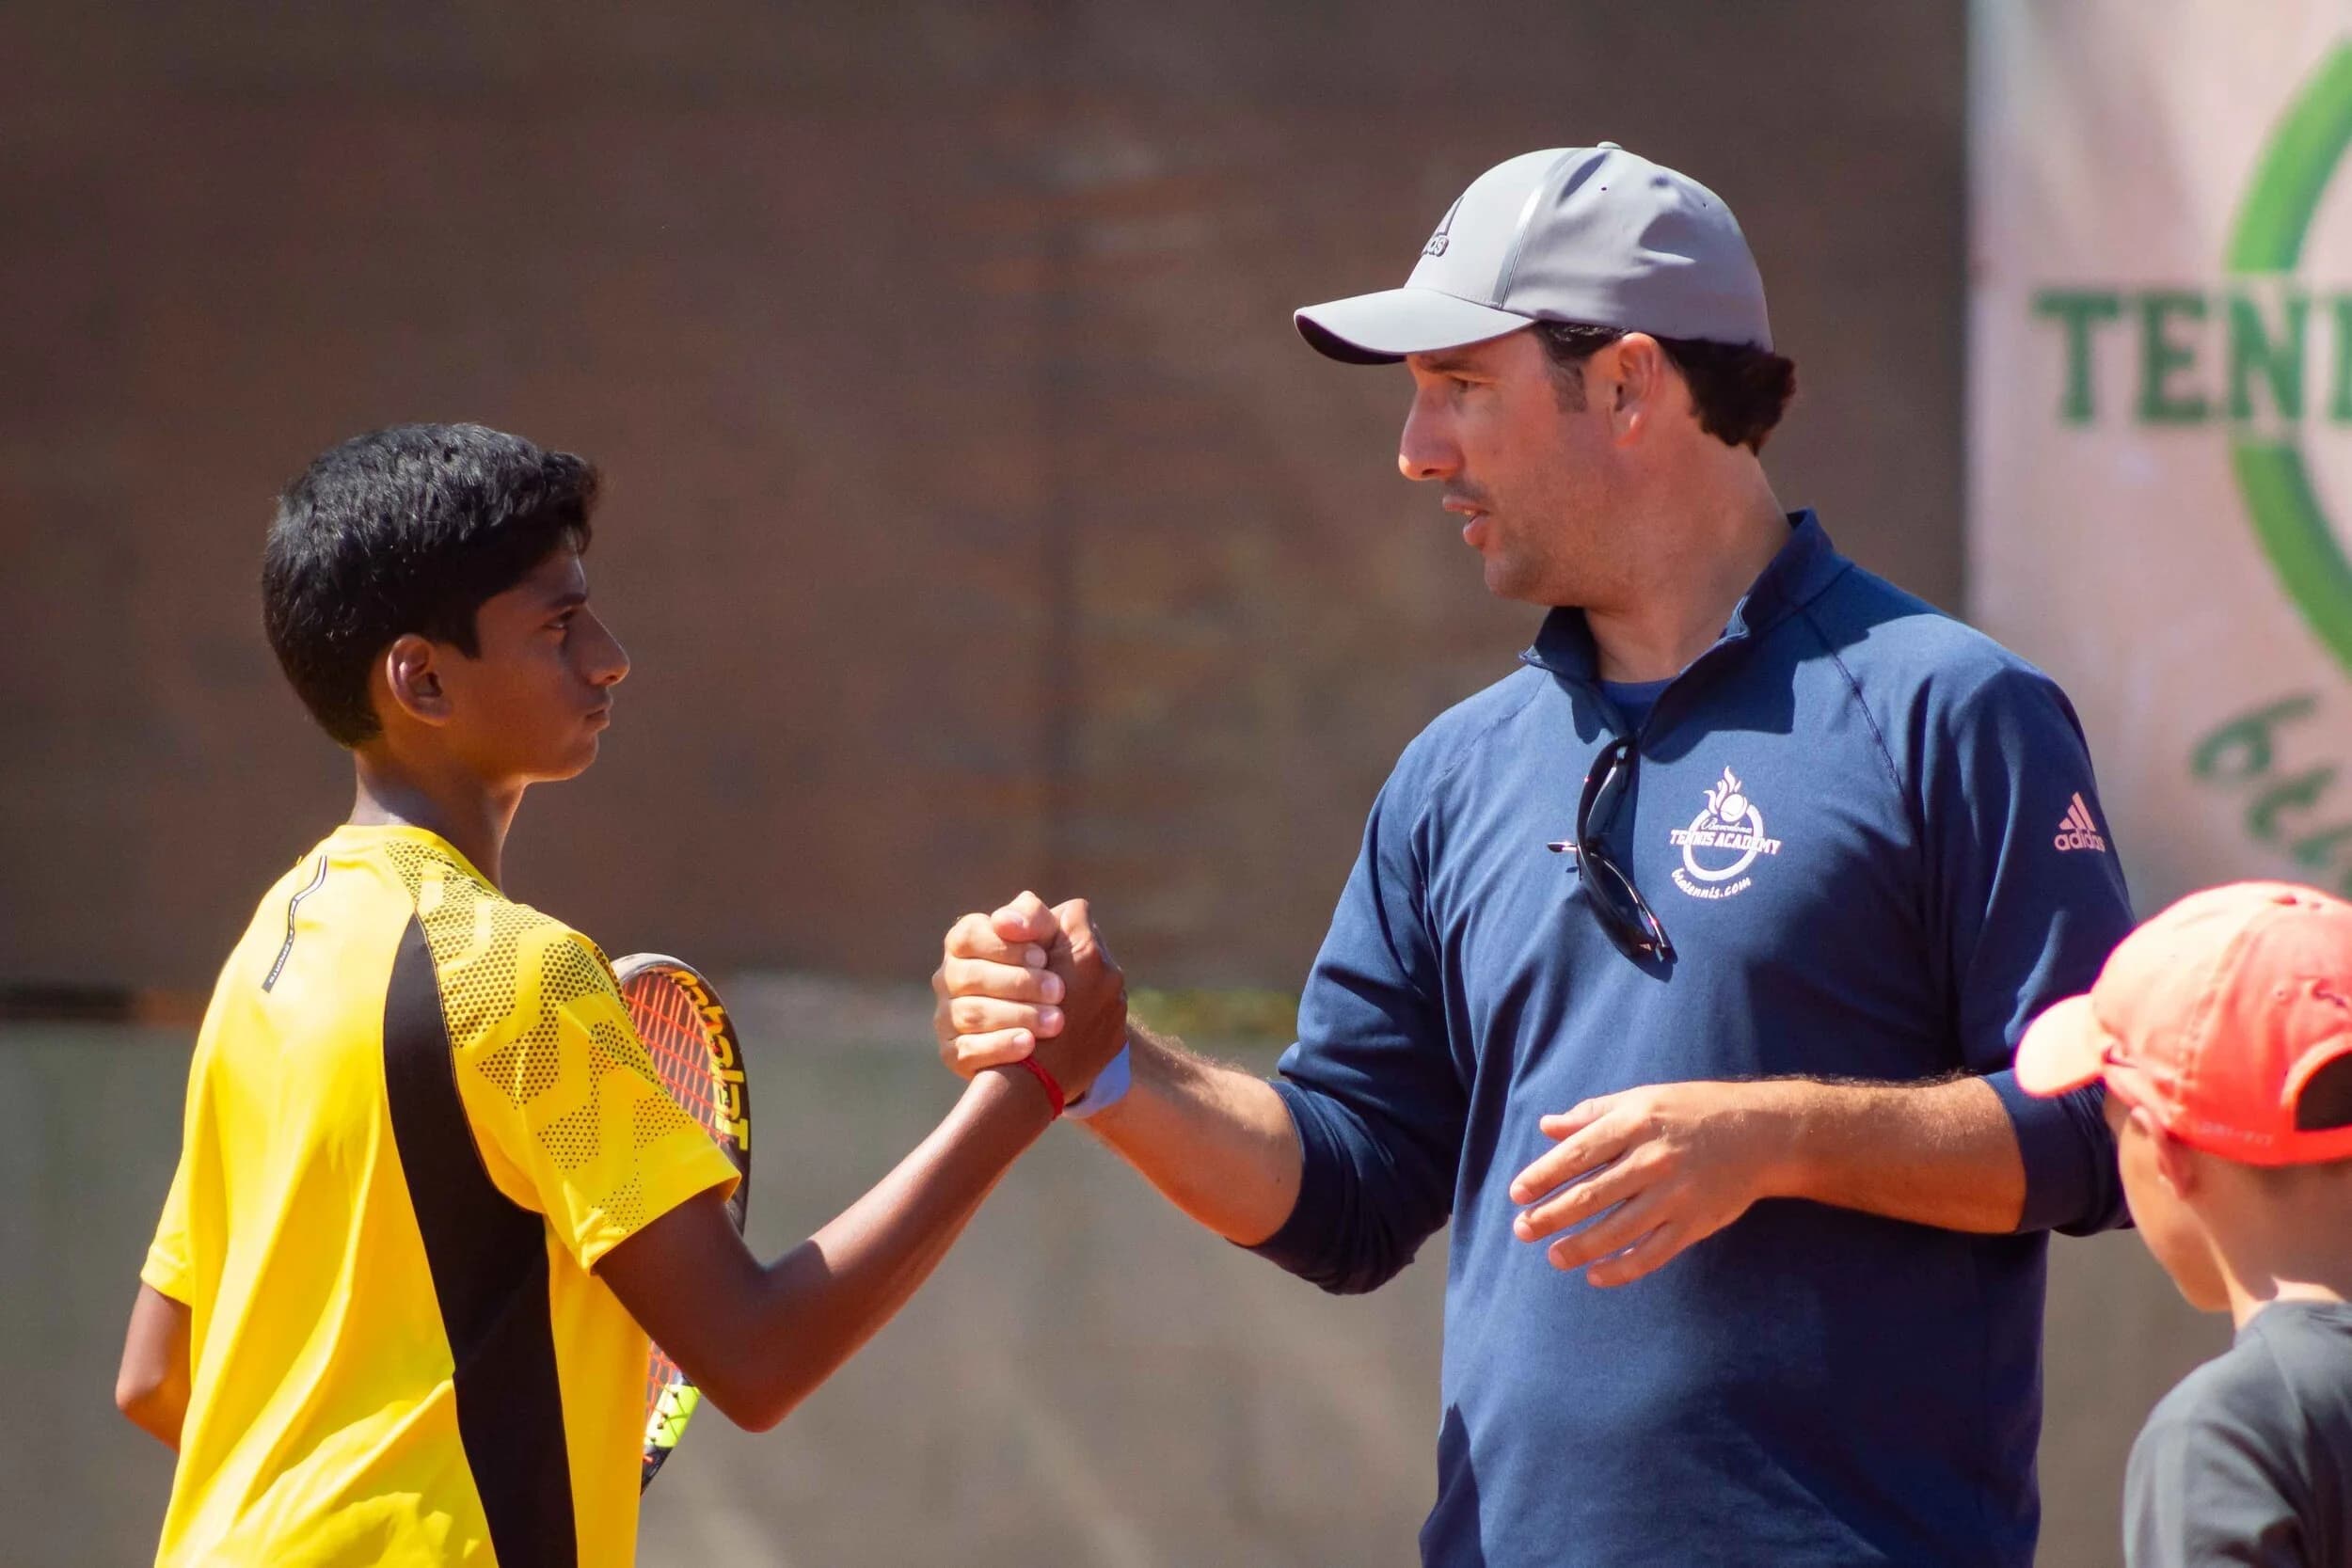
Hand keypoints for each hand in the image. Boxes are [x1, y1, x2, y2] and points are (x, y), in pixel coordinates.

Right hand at [932, 892, 1127, 1098]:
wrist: (1061, 1031)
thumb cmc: (1051, 971)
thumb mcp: (1050, 938)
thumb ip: (1034, 917)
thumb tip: (1006, 920)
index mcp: (966, 942)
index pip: (969, 936)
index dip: (1005, 946)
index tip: (1043, 957)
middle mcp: (950, 978)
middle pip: (970, 976)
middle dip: (1019, 983)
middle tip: (1060, 991)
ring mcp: (947, 1016)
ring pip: (970, 1014)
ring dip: (1017, 1015)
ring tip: (1056, 1021)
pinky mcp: (953, 1052)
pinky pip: (967, 1051)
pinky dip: (999, 1046)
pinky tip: (1028, 1044)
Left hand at [1506, 1081, 1798, 1287]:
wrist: (1763, 1133)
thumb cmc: (1693, 1110)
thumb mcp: (1642, 1098)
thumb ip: (1592, 1114)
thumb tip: (1547, 1126)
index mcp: (1635, 1124)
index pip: (1577, 1154)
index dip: (1543, 1176)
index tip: (1517, 1194)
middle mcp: (1652, 1160)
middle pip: (1590, 1196)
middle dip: (1550, 1216)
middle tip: (1522, 1230)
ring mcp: (1675, 1195)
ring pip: (1616, 1231)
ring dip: (1579, 1247)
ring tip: (1553, 1256)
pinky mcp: (1694, 1223)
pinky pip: (1652, 1254)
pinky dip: (1622, 1269)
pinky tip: (1596, 1276)